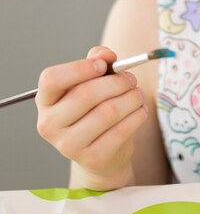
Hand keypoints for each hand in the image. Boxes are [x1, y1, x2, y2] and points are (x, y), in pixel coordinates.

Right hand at [36, 46, 146, 189]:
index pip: (52, 79)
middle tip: (131, 79)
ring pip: (108, 111)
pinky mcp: (92, 158)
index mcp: (46, 100)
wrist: (101, 152)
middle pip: (86, 94)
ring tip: (137, 95)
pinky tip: (139, 110)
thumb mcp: (92, 80)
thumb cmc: (95, 107)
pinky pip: (122, 130)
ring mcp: (68, 145)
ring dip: (132, 97)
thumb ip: (97, 59)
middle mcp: (49, 124)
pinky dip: (138, 114)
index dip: (80, 68)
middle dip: (118, 82)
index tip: (103, 65)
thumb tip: (106, 55)